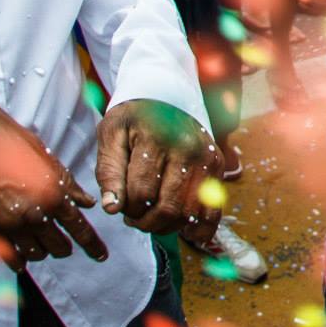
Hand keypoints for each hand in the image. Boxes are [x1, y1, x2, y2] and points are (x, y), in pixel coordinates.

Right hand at [0, 77, 107, 268]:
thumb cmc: (9, 141)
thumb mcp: (46, 158)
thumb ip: (68, 184)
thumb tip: (86, 202)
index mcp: (52, 193)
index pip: (79, 228)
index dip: (93, 244)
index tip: (101, 256)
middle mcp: (33, 213)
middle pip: (59, 246)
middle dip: (67, 245)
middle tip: (68, 242)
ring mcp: (8, 224)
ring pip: (36, 254)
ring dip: (44, 250)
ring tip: (45, 242)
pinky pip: (9, 255)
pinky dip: (19, 258)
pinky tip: (23, 257)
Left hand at [95, 99, 220, 246]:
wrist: (167, 93)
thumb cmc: (134, 118)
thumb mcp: (111, 136)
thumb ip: (108, 172)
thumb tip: (111, 208)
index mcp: (156, 139)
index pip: (140, 193)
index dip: (126, 209)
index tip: (120, 206)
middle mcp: (187, 149)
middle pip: (166, 207)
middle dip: (145, 221)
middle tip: (134, 217)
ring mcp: (206, 158)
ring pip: (188, 212)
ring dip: (167, 226)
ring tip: (153, 218)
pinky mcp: (217, 165)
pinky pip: (214, 208)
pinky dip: (203, 229)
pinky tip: (188, 233)